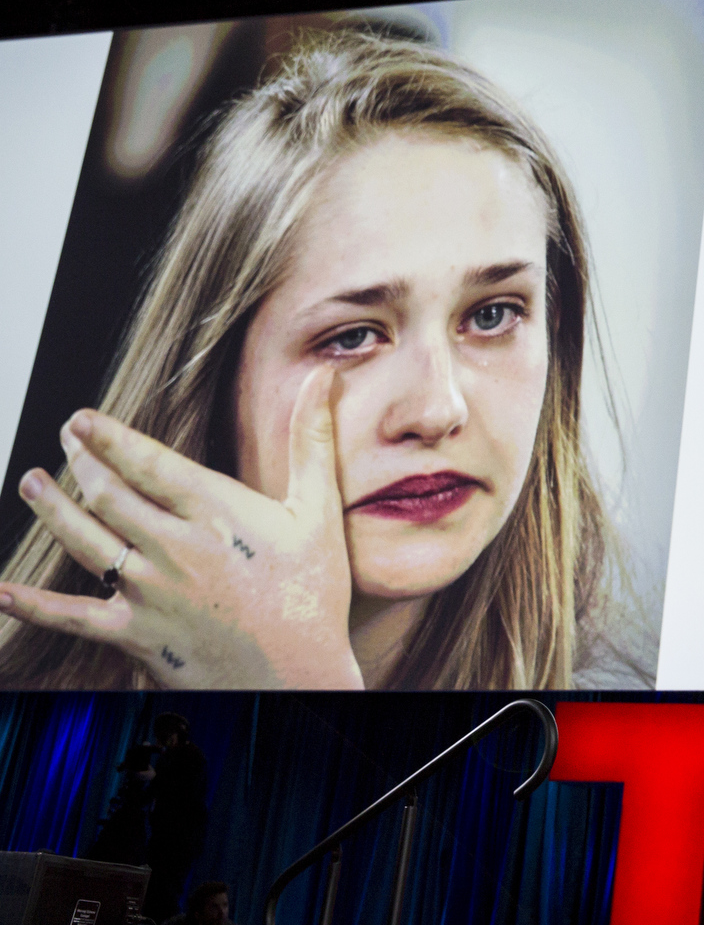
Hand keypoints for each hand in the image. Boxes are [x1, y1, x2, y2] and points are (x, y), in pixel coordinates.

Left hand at [1, 367, 362, 688]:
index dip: (108, 436)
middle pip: (108, 493)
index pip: (148, 461)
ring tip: (31, 483)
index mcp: (216, 511)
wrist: (301, 675)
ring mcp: (150, 592)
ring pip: (84, 540)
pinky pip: (71, 616)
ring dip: (51, 509)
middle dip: (80, 460)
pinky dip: (31, 604)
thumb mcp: (318, 511)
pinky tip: (2, 591)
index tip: (82, 418)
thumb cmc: (313, 594)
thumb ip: (313, 440)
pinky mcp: (136, 634)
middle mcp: (174, 547)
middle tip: (64, 439)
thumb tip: (323, 376)